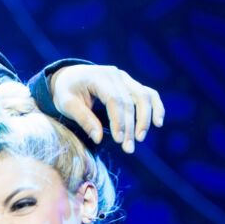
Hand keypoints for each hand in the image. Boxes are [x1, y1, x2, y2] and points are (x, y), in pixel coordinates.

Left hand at [49, 64, 163, 153]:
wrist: (70, 76)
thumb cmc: (66, 91)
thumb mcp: (66, 104)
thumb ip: (83, 119)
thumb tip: (98, 138)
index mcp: (98, 76)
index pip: (114, 99)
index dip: (119, 121)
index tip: (118, 140)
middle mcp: (115, 74)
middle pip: (130, 101)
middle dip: (131, 126)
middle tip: (128, 148)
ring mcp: (125, 78)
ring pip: (144, 97)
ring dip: (145, 119)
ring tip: (139, 139)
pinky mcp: (131, 85)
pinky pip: (149, 94)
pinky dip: (156, 107)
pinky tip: (158, 123)